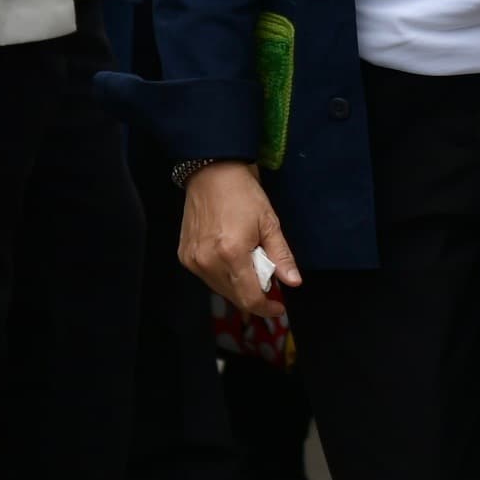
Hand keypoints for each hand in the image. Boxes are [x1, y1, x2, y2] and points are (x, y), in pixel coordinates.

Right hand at [180, 162, 299, 313]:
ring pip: (220, 289)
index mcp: (231, 254)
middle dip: (254, 295)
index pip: (249, 297)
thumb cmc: (243, 193)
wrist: (211, 171)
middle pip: (235, 297)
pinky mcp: (185, 256)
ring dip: (238, 286)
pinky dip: (222, 275)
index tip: (278, 307)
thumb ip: (281, 256)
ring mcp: (194, 260)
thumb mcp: (269, 223)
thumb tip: (294, 282)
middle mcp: (208, 261)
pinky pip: (207, 277)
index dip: (266, 307)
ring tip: (248, 263)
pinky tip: (230, 258)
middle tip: (266, 278)